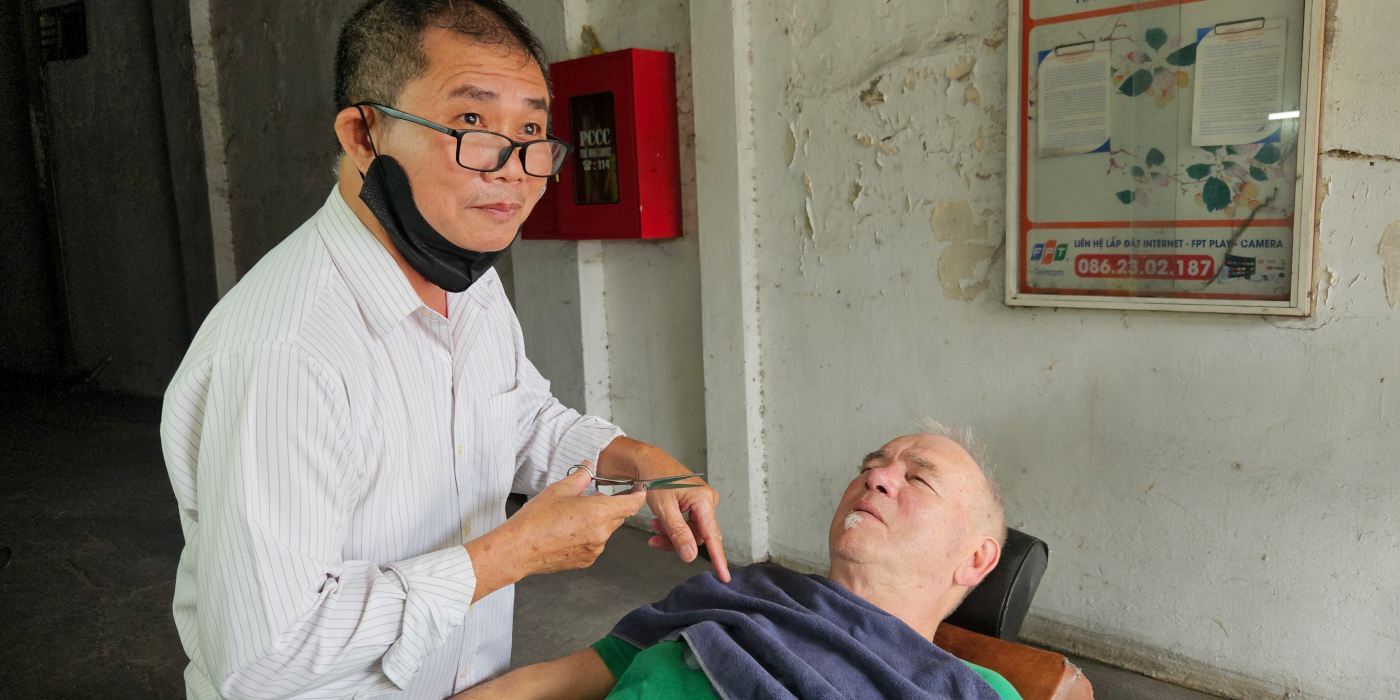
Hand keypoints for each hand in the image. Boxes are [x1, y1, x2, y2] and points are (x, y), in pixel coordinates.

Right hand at [466, 466, 644, 598]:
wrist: (518, 549)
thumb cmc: (535, 520)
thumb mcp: (559, 490)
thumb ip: (580, 477)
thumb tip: (588, 466)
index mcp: (599, 513)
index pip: (632, 504)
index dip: (638, 494)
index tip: (638, 488)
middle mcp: (601, 533)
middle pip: (618, 516)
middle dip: (610, 506)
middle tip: (589, 498)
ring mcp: (594, 549)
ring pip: (606, 530)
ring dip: (597, 521)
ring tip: (571, 516)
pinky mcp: (586, 561)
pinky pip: (595, 543)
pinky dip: (588, 535)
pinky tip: (568, 531)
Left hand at [639, 457, 730, 583]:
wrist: (646, 461)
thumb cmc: (654, 479)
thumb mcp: (664, 509)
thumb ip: (678, 534)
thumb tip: (691, 556)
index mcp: (703, 500)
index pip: (712, 536)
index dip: (718, 558)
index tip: (724, 576)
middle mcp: (707, 500)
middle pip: (699, 536)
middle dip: (678, 542)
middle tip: (654, 542)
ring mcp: (702, 501)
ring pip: (692, 531)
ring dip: (672, 534)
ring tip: (654, 527)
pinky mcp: (695, 502)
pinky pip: (689, 523)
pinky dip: (674, 527)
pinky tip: (660, 522)